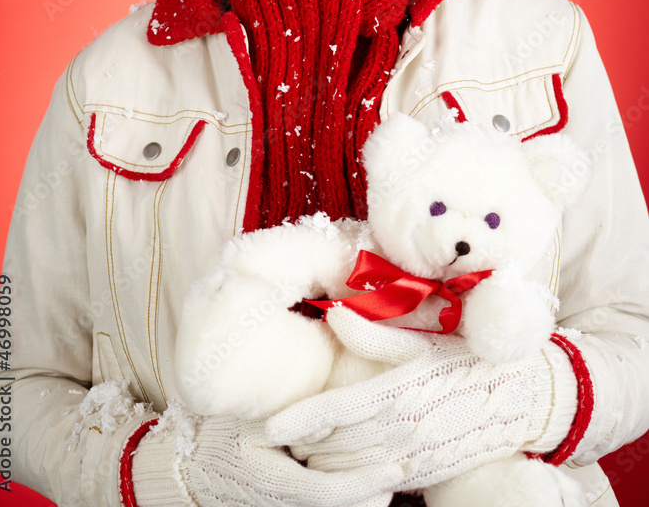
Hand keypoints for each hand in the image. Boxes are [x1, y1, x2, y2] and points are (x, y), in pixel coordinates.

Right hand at [176, 413, 401, 506]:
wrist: (192, 470)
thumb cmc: (218, 438)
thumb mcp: (244, 422)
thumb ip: (284, 419)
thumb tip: (327, 422)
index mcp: (277, 484)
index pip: (331, 492)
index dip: (367, 481)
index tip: (398, 467)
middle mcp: (289, 504)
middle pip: (347, 505)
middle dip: (383, 481)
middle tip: (418, 448)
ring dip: (376, 485)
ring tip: (408, 456)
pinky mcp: (295, 503)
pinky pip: (332, 500)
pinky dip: (360, 488)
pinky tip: (382, 470)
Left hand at [266, 307, 556, 490]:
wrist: (527, 399)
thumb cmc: (470, 358)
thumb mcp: (425, 338)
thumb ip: (375, 331)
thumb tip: (332, 313)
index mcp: (400, 391)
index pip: (335, 413)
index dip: (297, 421)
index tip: (268, 423)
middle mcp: (405, 431)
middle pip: (334, 448)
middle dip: (304, 442)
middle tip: (284, 428)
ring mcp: (416, 458)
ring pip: (351, 471)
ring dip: (322, 463)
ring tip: (304, 446)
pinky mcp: (427, 475)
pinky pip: (377, 482)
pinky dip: (351, 477)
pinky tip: (339, 464)